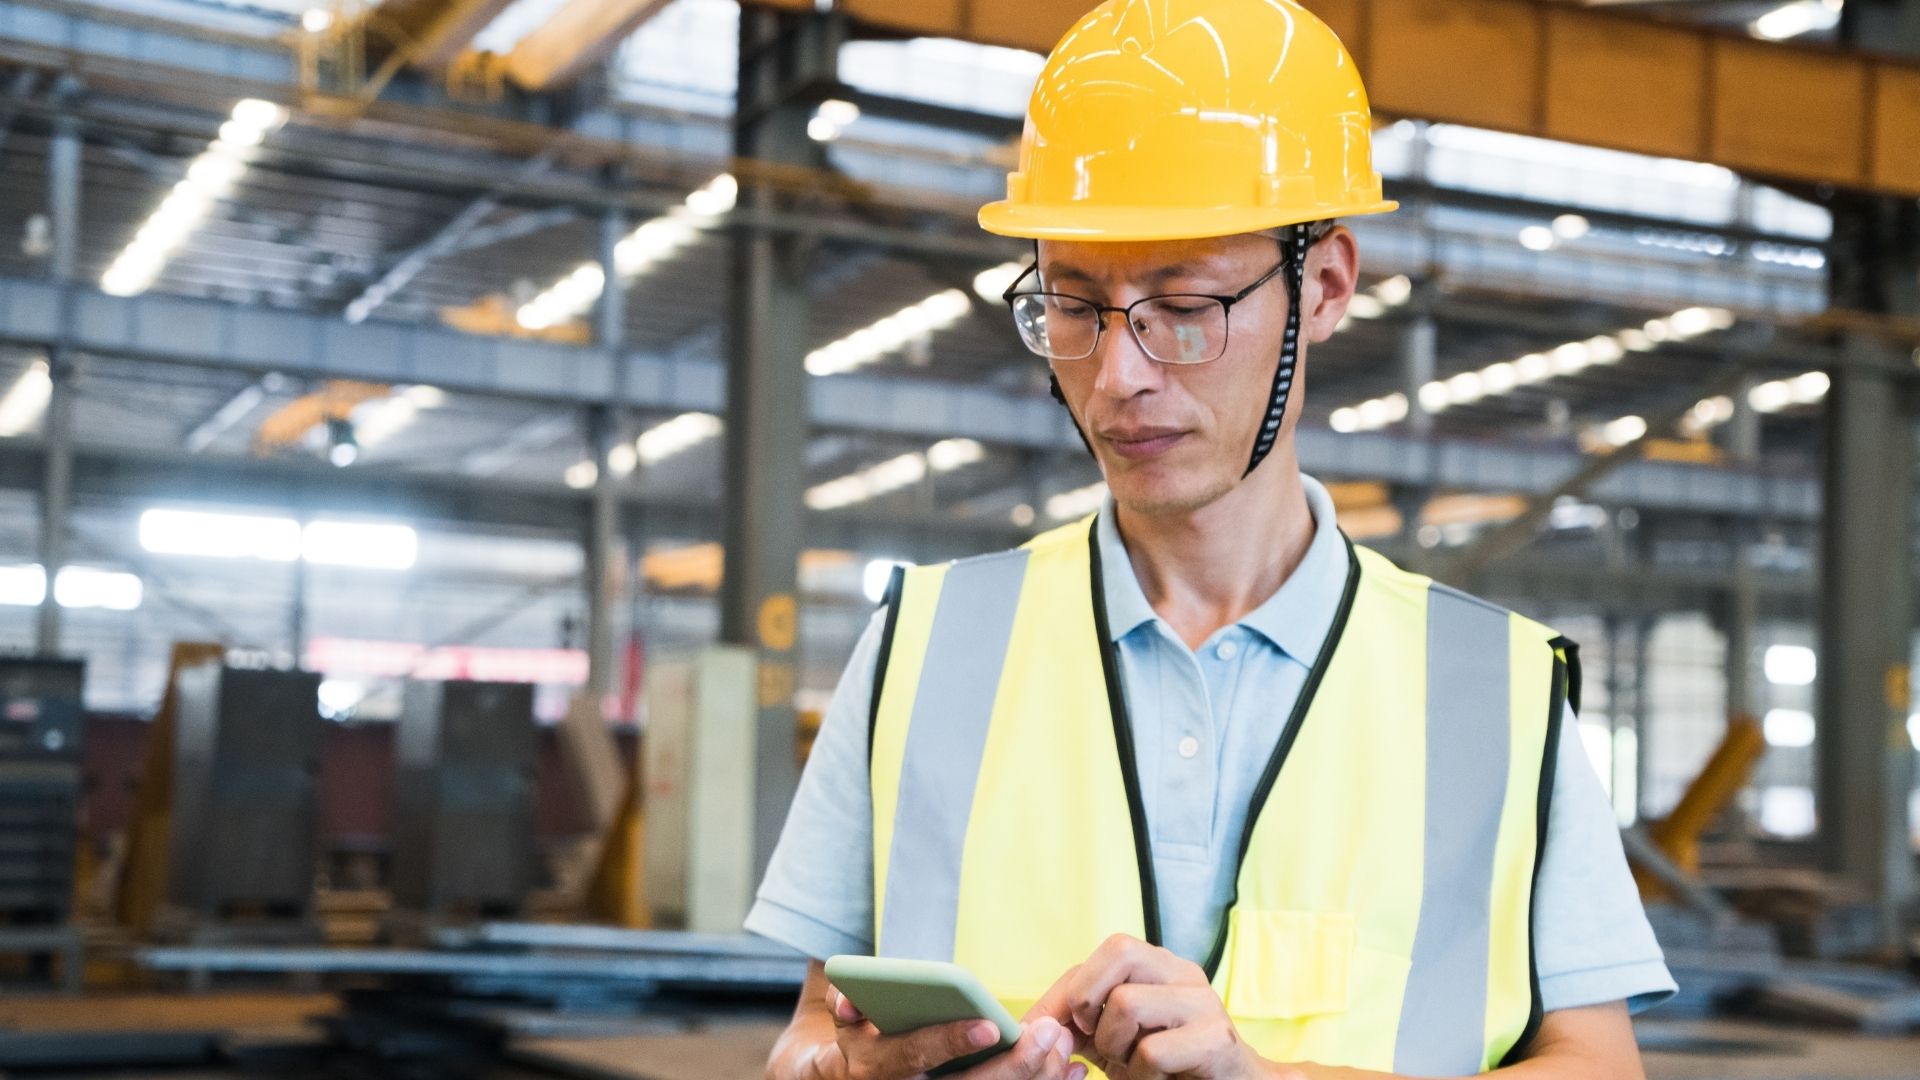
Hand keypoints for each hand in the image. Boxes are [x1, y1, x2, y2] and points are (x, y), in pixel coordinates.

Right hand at [827, 982, 1085, 1079]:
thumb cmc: (863, 1035)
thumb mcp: (846, 1016)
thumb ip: (847, 999)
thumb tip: (851, 1002)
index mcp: (876, 1066)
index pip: (915, 1056)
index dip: (951, 1042)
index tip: (991, 1026)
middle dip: (1015, 1065)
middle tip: (1050, 1036)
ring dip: (1036, 1078)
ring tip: (1065, 1047)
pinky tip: (1074, 1072)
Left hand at [1027, 935, 1279, 1079]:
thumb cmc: (1167, 1066)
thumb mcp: (1115, 1040)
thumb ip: (1077, 1025)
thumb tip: (1027, 1026)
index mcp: (1161, 966)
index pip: (1106, 952)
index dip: (1068, 991)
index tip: (1054, 1029)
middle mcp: (1185, 973)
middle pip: (1120, 951)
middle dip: (1090, 999)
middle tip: (1095, 1040)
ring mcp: (1204, 1003)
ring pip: (1128, 1002)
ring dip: (1114, 1046)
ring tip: (1131, 1064)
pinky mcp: (1216, 1040)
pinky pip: (1151, 1049)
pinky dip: (1139, 1074)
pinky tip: (1156, 1078)